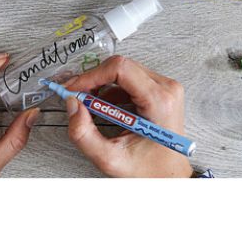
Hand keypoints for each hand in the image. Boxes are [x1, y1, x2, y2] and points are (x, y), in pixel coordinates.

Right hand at [63, 55, 192, 177]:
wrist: (169, 175)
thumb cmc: (149, 170)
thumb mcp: (110, 159)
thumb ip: (84, 134)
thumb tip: (72, 105)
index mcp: (159, 102)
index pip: (121, 69)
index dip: (92, 75)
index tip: (74, 88)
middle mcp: (166, 89)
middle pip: (121, 67)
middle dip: (94, 80)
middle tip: (77, 98)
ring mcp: (166, 87)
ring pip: (124, 70)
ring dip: (102, 86)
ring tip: (91, 107)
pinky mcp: (160, 89)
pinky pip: (130, 79)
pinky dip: (112, 91)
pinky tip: (106, 109)